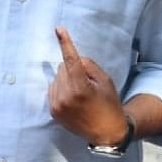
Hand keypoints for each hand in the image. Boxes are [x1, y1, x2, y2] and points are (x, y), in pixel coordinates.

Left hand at [49, 28, 128, 144]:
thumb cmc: (109, 104)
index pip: (71, 60)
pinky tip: (73, 100)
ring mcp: (57, 105)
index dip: (65, 43)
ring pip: (57, 78)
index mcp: (81, 87)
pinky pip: (53, 89)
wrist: (106, 131)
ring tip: (80, 94)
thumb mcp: (105, 81)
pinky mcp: (53, 111)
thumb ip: (89, 66)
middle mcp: (65, 96)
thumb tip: (74, 60)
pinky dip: (61, 89)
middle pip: (62, 68)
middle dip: (73, 70)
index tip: (58, 29)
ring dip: (66, 80)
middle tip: (87, 83)